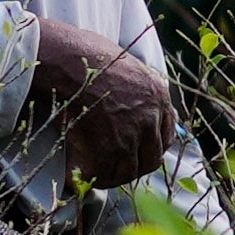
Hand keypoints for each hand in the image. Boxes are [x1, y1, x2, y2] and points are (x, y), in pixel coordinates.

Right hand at [24, 18, 173, 187]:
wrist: (67, 60)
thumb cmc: (86, 55)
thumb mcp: (125, 63)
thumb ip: (134, 86)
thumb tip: (127, 100)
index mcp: (157, 96)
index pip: (166, 134)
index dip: (151, 147)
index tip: (139, 152)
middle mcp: (151, 117)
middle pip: (151, 158)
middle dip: (135, 166)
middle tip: (117, 170)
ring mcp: (132, 134)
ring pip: (129, 171)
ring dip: (114, 177)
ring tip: (97, 178)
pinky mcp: (110, 147)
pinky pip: (104, 174)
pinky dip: (93, 179)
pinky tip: (81, 179)